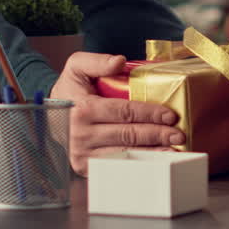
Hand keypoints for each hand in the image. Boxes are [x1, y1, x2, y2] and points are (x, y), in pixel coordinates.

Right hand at [49, 51, 184, 175]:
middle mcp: (81, 134)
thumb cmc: (69, 90)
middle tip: (178, 135)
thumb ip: (97, 61)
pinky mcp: (85, 167)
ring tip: (172, 150)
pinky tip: (154, 160)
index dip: (149, 114)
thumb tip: (119, 61)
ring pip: (124, 154)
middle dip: (156, 135)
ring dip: (151, 153)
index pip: (124, 112)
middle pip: (128, 135)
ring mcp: (83, 154)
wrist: (50, 114)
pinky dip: (137, 163)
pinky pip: (115, 165)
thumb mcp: (76, 67)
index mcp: (82, 109)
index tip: (169, 115)